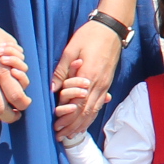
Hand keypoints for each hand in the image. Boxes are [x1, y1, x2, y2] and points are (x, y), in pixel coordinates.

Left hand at [51, 21, 124, 138]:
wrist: (112, 28)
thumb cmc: (89, 35)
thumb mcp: (70, 49)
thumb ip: (61, 71)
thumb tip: (52, 90)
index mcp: (88, 76)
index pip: (77, 105)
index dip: (67, 119)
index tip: (56, 127)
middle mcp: (98, 84)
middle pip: (86, 112)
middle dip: (73, 126)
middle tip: (61, 136)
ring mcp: (105, 84)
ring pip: (94, 110)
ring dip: (83, 123)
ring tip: (72, 133)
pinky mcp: (107, 82)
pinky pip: (99, 103)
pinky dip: (92, 114)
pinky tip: (86, 120)